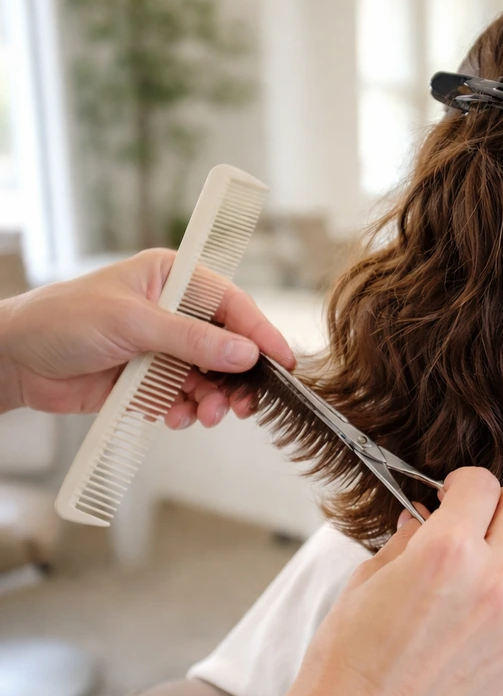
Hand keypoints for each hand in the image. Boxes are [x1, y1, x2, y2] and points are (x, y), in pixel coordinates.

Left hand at [0, 249, 294, 425]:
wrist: (15, 361)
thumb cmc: (62, 321)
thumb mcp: (133, 323)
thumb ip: (193, 340)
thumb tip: (245, 354)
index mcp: (175, 279)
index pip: (232, 304)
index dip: (260, 333)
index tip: (281, 361)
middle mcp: (175, 312)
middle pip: (229, 346)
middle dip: (237, 377)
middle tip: (243, 404)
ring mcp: (165, 347)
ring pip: (211, 377)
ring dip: (212, 399)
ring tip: (205, 415)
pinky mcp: (152, 379)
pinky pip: (186, 398)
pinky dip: (186, 411)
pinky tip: (173, 416)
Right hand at [247, 467, 502, 695]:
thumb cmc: (349, 660)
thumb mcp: (368, 579)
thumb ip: (409, 538)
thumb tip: (427, 515)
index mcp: (447, 552)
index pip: (483, 482)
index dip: (462, 484)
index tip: (453, 496)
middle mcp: (492, 583)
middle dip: (498, 507)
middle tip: (473, 524)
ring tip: (484, 570)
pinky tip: (479, 619)